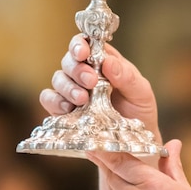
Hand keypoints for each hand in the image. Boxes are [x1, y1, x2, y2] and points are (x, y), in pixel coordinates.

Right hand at [39, 34, 160, 142]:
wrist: (134, 146)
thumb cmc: (139, 114)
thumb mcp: (141, 93)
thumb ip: (127, 77)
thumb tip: (108, 62)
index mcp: (104, 63)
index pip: (87, 43)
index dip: (81, 43)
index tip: (83, 52)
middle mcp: (85, 74)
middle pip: (69, 60)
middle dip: (76, 68)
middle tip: (90, 81)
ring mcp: (73, 92)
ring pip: (58, 79)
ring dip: (67, 87)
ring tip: (82, 99)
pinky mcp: (64, 112)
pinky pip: (49, 100)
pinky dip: (55, 102)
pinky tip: (68, 109)